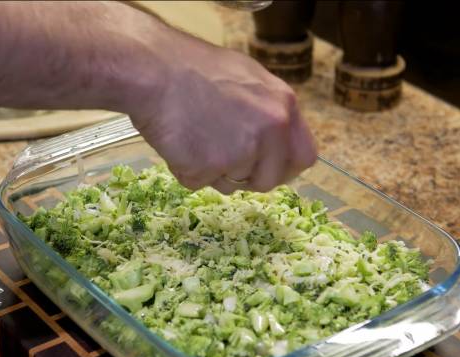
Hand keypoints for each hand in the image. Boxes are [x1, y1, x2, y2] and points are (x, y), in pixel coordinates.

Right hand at [129, 31, 316, 193]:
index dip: (284, 167)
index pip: (304, 156)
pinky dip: (186, 169)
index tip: (269, 169)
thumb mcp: (247, 78)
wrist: (154, 70)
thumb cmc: (193, 68)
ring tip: (194, 138)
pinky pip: (199, 183)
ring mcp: (239, 153)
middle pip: (269, 179)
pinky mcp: (207, 169)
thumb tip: (273, 136)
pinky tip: (179, 142)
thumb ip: (267, 110)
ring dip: (213, 172)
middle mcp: (269, 132)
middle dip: (248, 177)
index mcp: (283, 107)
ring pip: (232, 185)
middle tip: (223, 160)